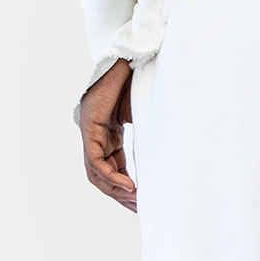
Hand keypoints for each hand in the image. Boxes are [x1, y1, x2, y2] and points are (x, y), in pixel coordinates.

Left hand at [78, 58, 136, 211]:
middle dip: (120, 194)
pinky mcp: (90, 126)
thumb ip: (147, 127)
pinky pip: (96, 160)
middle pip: (101, 174)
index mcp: (108, 130)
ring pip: (96, 172)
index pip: (111, 165)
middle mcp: (96, 132)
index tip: (141, 199)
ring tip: (136, 201)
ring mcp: (90, 129)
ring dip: (116, 190)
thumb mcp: (143, 109)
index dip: (124, 185)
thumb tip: (169, 145)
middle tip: (140, 208)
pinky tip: (129, 186)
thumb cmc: (139, 74)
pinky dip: (111, 176)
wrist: (130, 52)